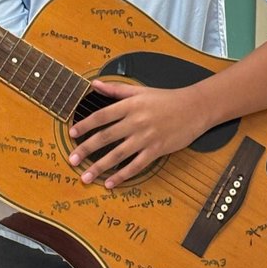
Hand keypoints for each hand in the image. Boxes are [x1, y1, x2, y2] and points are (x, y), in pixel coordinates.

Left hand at [68, 79, 205, 189]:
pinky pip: (136, 165)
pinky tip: (110, 183)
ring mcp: (146, 137)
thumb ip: (116, 89)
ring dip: (100, 167)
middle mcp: (136, 122)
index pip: (102, 116)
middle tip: (71, 160)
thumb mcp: (140, 90)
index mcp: (130, 105)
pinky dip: (122, 175)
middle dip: (86, 150)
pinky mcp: (156, 150)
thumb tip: (94, 84)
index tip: (72, 134)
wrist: (194, 108)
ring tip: (85, 176)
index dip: (85, 125)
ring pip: (118, 155)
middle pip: (105, 137)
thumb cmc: (166, 98)